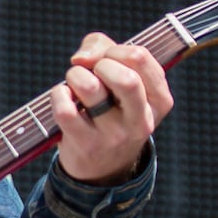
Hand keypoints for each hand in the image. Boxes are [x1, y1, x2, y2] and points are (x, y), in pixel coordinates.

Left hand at [50, 33, 172, 185]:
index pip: (141, 58)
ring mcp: (113, 135)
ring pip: (90, 88)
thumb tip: (82, 57)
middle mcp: (141, 120)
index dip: (115, 50)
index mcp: (159, 100)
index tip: (106, 60)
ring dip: (75, 75)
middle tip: (92, 71)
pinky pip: (65, 109)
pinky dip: (58, 95)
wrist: (103, 168)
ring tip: (75, 83)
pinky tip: (63, 98)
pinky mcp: (85, 145)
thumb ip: (104, 49)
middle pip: (125, 77)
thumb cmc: (112, 110)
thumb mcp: (122, 81)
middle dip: (100, 63)